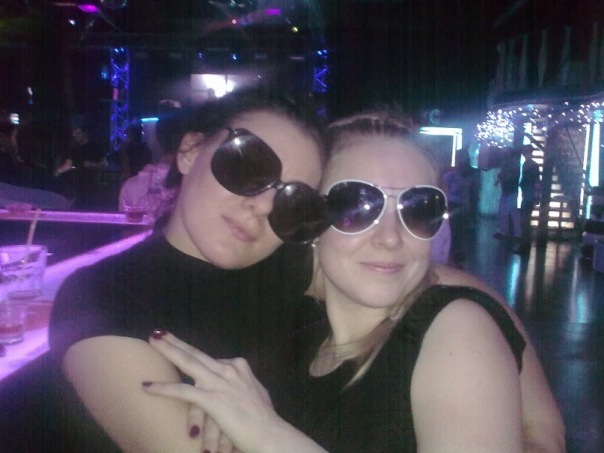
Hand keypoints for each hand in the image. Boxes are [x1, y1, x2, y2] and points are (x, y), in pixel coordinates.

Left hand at [142, 331, 281, 452]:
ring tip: (152, 342)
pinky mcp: (211, 399)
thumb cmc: (265, 419)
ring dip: (168, 351)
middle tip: (159, 333)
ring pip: (188, 362)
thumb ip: (244, 385)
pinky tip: (147, 386)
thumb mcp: (256, 393)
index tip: (183, 351)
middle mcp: (228, 370)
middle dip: (176, 342)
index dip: (194, 357)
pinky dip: (163, 388)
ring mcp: (219, 383)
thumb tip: (240, 385)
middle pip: (196, 353)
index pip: (211, 361)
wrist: (269, 434)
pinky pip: (182, 391)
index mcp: (239, 367)